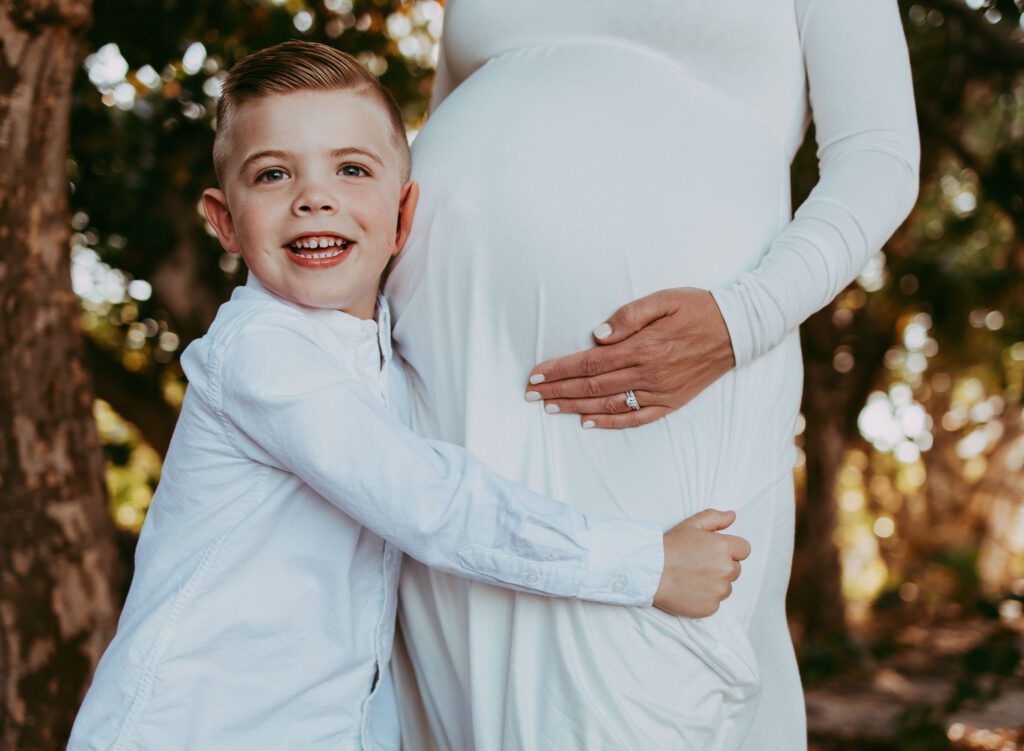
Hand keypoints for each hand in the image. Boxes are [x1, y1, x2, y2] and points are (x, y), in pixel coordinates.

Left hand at [525, 288, 734, 428]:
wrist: (738, 329)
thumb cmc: (698, 308)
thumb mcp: (664, 299)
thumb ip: (628, 316)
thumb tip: (597, 335)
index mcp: (643, 346)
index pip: (590, 362)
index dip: (560, 369)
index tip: (536, 374)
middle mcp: (649, 373)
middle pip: (592, 386)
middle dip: (558, 390)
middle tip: (531, 394)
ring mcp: (660, 391)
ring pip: (608, 404)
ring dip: (575, 407)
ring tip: (549, 408)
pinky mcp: (671, 402)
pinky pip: (635, 418)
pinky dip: (610, 423)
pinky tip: (587, 423)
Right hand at [653, 509, 749, 617]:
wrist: (649, 572)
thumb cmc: (669, 547)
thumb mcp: (691, 524)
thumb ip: (715, 518)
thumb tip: (732, 516)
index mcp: (724, 547)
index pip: (744, 550)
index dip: (729, 549)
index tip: (713, 552)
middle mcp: (726, 570)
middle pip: (735, 569)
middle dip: (721, 566)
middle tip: (698, 564)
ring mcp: (719, 590)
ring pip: (726, 587)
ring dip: (715, 583)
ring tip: (692, 577)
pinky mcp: (711, 607)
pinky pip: (715, 602)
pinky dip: (706, 598)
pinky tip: (690, 589)